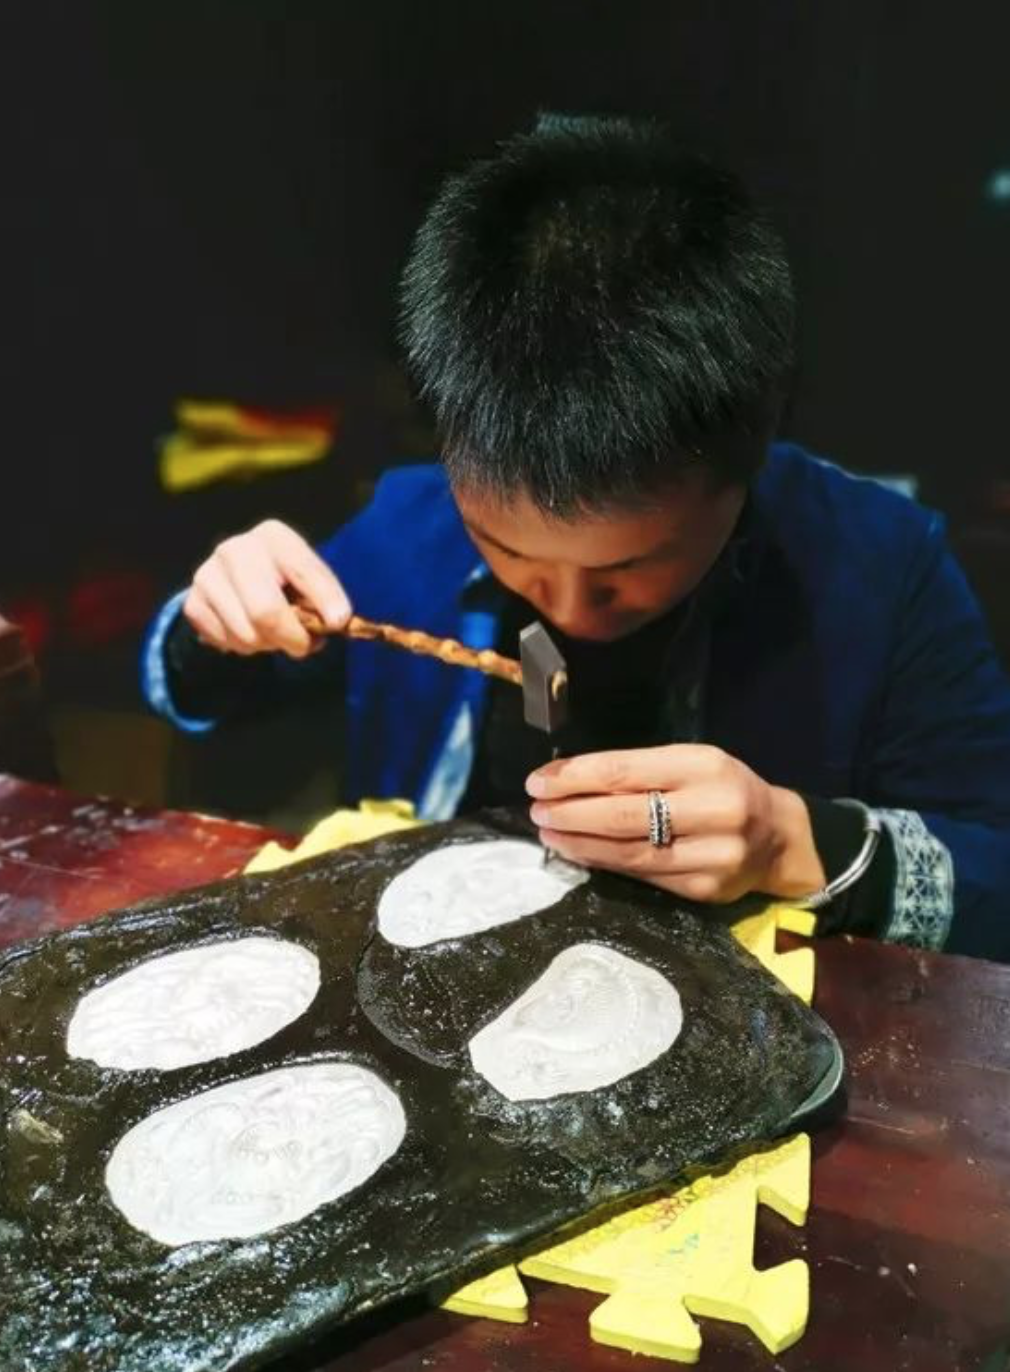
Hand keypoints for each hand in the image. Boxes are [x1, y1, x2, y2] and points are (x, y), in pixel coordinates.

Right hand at [183, 520, 350, 658]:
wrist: (240, 577)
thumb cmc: (286, 579)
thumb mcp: (310, 578)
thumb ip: (325, 597)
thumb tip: (334, 621)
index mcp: (272, 536)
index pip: (302, 570)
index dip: (324, 598)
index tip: (338, 622)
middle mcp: (234, 549)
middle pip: (266, 612)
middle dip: (291, 638)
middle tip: (302, 646)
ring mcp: (207, 575)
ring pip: (246, 634)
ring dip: (267, 646)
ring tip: (273, 634)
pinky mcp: (192, 602)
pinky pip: (225, 642)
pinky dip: (243, 648)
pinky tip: (249, 631)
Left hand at [526, 744, 824, 902]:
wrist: (779, 838)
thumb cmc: (723, 788)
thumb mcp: (691, 762)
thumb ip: (640, 771)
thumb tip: (569, 781)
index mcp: (705, 766)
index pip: (625, 773)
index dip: (575, 778)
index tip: (539, 781)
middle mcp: (713, 809)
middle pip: (623, 815)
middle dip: (570, 813)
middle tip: (536, 810)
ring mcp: (711, 855)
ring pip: (629, 852)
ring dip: (579, 843)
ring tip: (548, 832)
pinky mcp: (704, 890)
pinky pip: (643, 875)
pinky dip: (604, 864)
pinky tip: (580, 853)